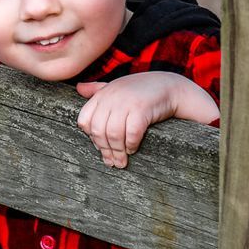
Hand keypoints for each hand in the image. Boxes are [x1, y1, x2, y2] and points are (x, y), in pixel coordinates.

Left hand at [74, 72, 217, 168]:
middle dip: (104, 149)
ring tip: (122, 162)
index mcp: (103, 93)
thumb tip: (79, 88)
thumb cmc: (142, 90)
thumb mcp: (117, 86)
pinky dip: (131, 144)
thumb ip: (97, 89)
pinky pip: (132, 133)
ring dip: (118, 151)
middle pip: (98, 130)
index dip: (91, 137)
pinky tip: (133, 149)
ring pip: (113, 134)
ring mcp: (127, 102)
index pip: (85, 119)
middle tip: (111, 162)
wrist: (170, 86)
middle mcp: (112, 96)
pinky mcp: (142, 108)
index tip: (100, 147)